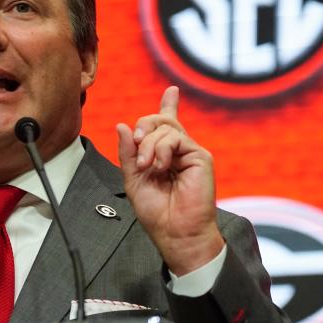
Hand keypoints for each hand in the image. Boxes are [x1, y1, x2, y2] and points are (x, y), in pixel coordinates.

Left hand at [116, 86, 223, 275]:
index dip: (169, 105)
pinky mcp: (200, 157)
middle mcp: (178, 151)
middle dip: (144, 128)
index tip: (172, 90)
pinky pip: (176, 138)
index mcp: (163, 156)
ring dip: (149, 146)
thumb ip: (128, 153)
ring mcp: (190, 152)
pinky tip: (161, 167)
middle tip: (137, 146)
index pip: (167, 124)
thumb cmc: (156, 212)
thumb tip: (122, 126)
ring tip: (148, 167)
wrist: (175, 232)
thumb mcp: (132, 179)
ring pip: (165, 128)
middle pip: (160, 120)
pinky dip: (162, 150)